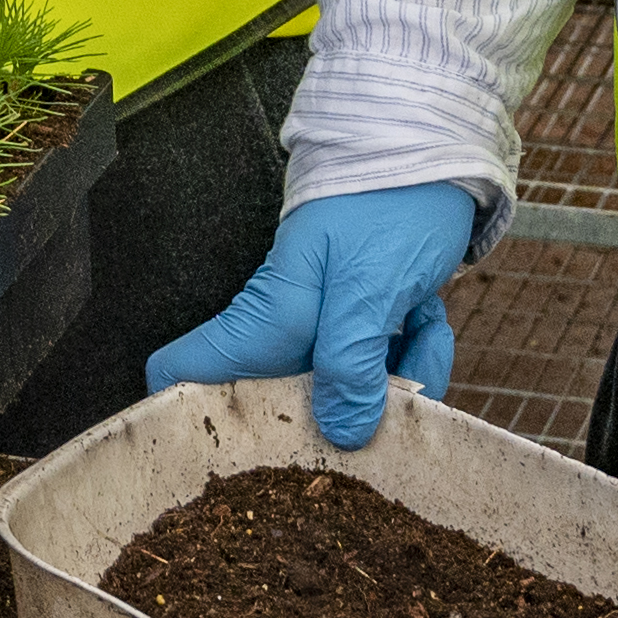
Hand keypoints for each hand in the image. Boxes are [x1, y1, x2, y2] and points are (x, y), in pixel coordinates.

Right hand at [145, 181, 479, 451]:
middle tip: (392, 390)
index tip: (230, 462)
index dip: (184, 420)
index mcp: (264, 320)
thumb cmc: (388, 204)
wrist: (435, 155)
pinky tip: (427, 317)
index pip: (182, 373)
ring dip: (399, 377)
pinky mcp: (359, 327)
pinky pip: (383, 371)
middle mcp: (282, 333)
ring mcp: (321, 332)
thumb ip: (352, 362)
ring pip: (347, 395)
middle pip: (286, 410)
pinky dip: (415, 351)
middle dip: (348, 414)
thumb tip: (342, 434)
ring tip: (420, 327)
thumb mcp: (369, 286)